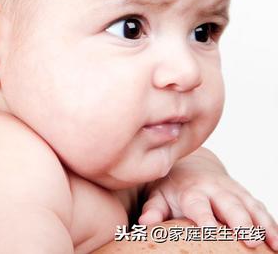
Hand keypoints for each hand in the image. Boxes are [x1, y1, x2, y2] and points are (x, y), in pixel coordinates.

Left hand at [139, 147, 277, 249]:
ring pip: (251, 206)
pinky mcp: (246, 197)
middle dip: (240, 221)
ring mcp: (233, 192)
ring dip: (263, 224)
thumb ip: (153, 209)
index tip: (209, 230)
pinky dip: (272, 224)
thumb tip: (144, 222)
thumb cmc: (170, 187)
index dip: (204, 217)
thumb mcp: (157, 195)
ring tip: (273, 244)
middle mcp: (214, 189)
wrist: (189, 166)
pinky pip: (261, 209)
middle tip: (248, 240)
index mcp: (191, 191)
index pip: (198, 204)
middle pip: (230, 204)